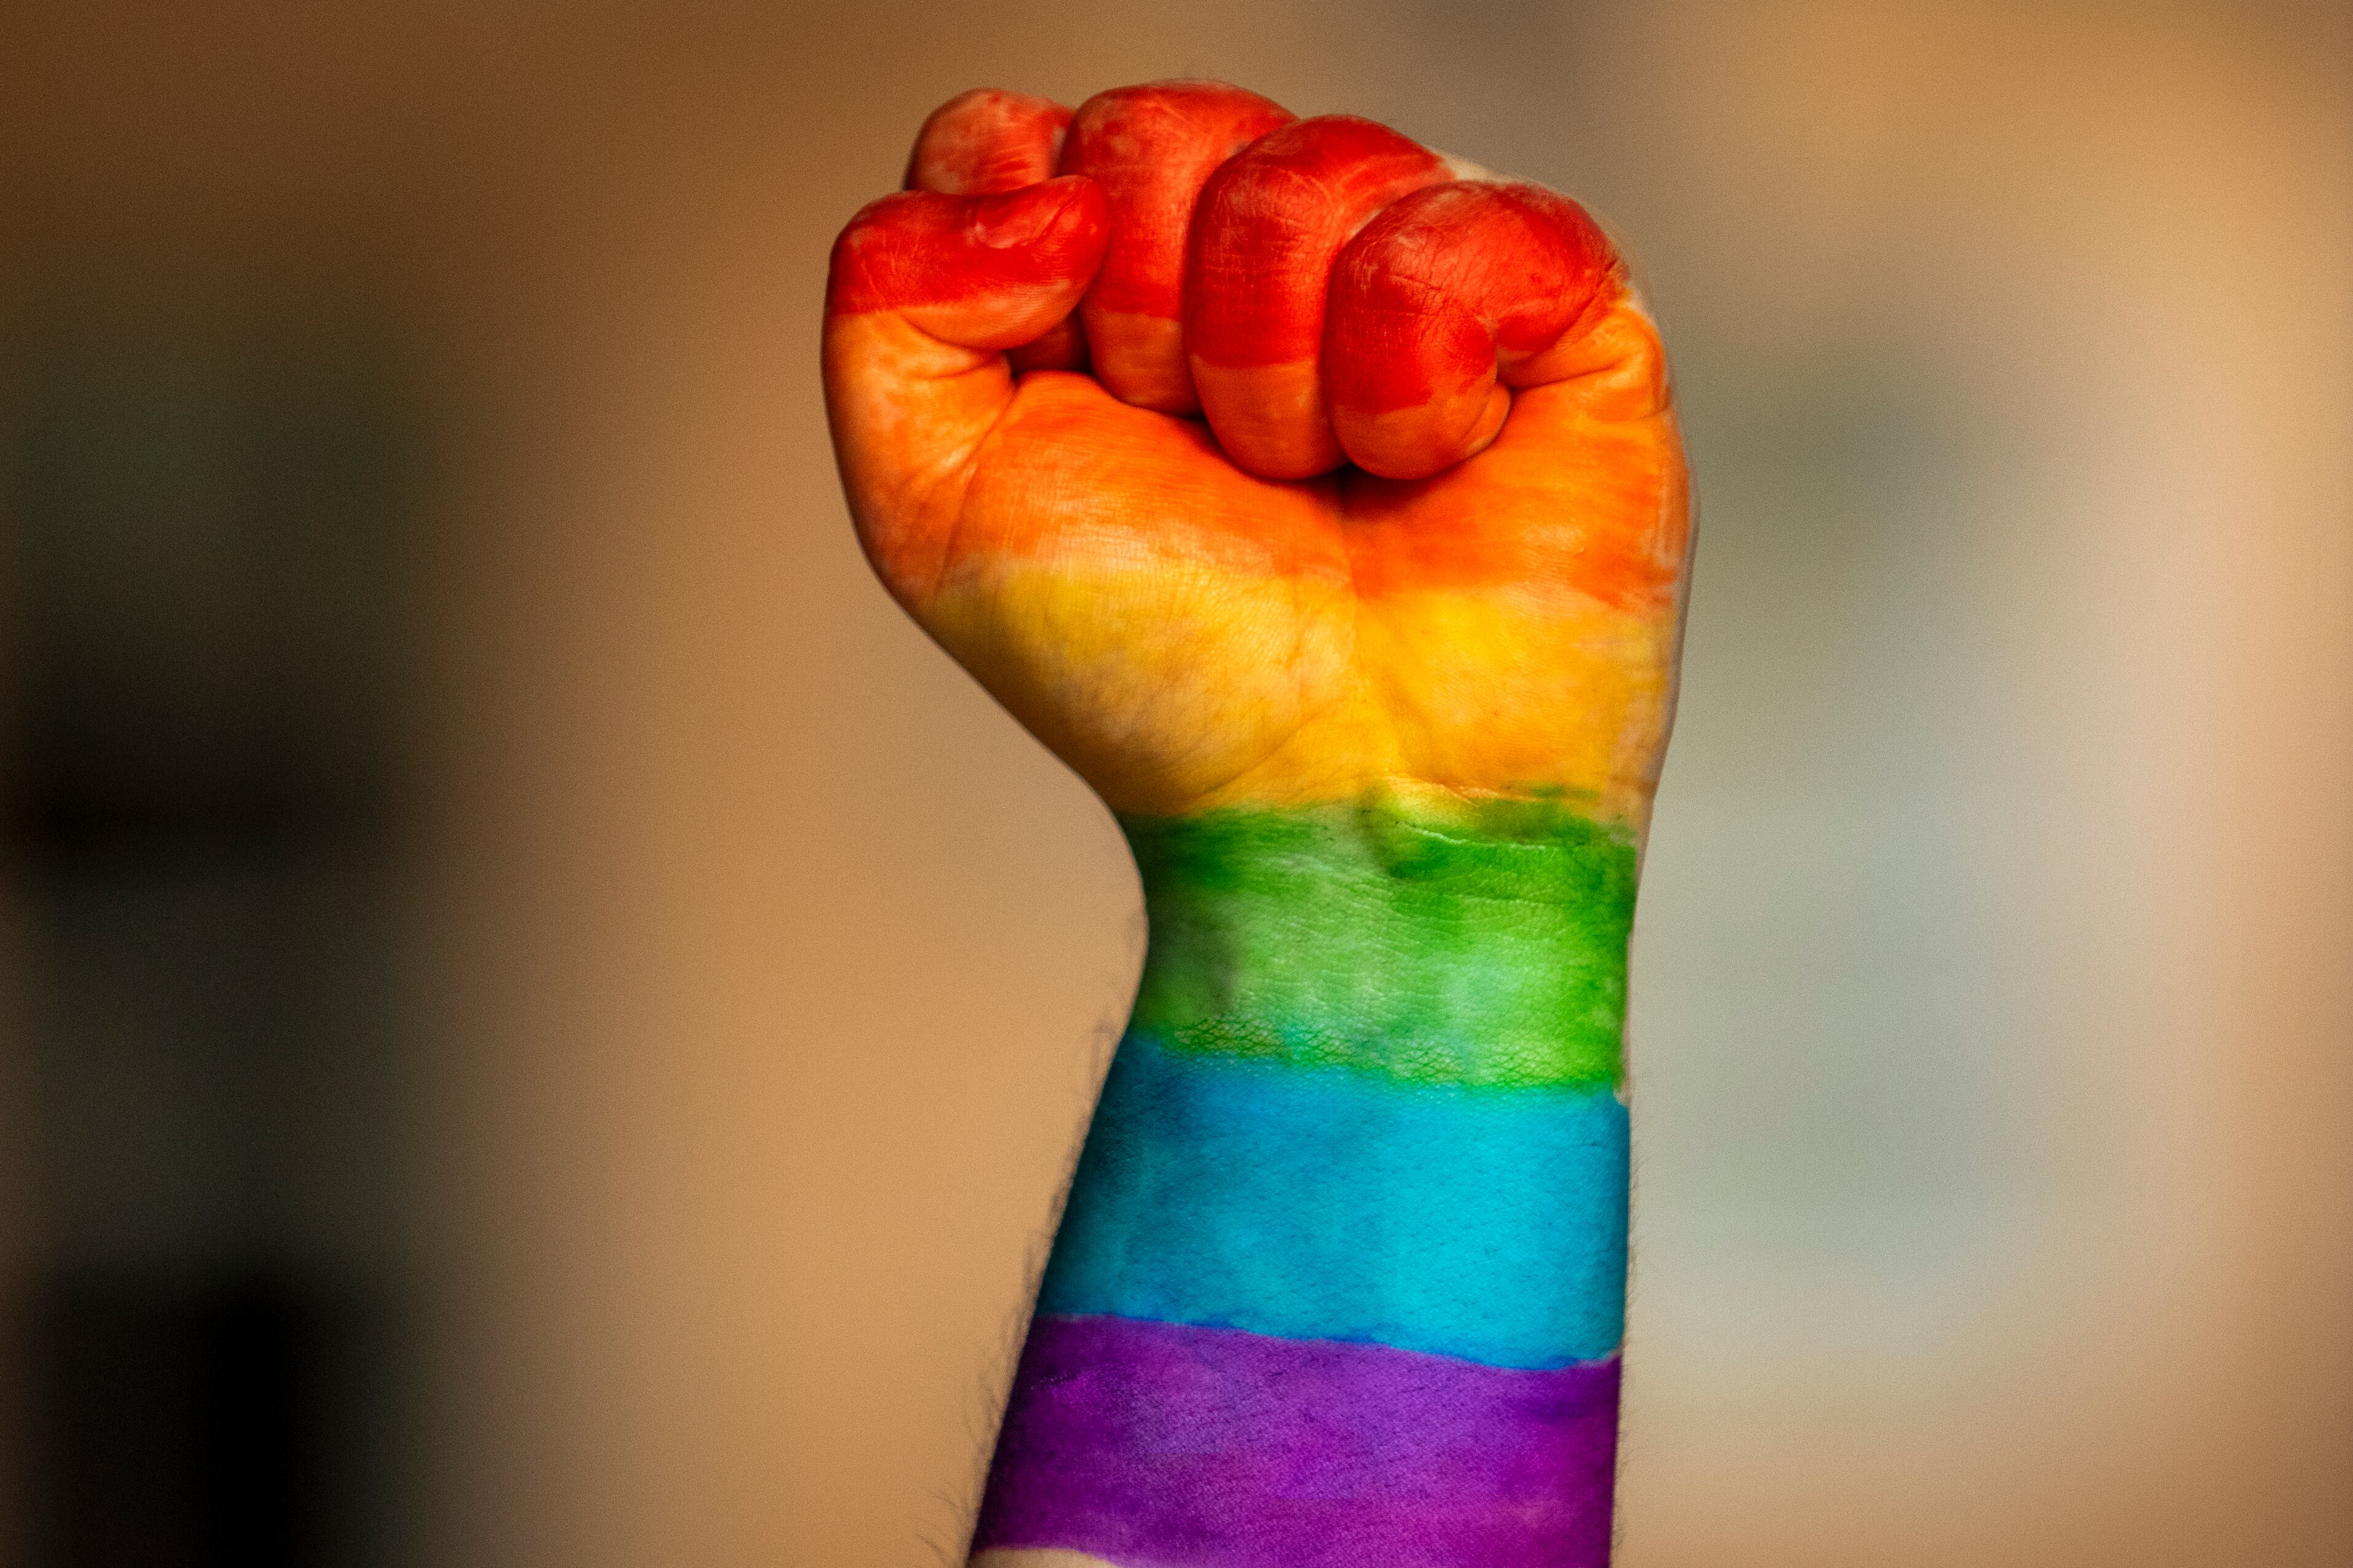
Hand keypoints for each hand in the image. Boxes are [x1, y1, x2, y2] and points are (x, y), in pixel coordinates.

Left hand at [823, 81, 1688, 824]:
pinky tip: (1429, 468)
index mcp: (1102, 285)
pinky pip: (1464, 224)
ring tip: (1316, 486)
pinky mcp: (1560, 300)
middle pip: (1154, 130)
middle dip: (1149, 325)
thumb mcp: (929, 501)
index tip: (1077, 403)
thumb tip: (1041, 175)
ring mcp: (1411, 262)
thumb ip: (889, 292)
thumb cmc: (1150, 671)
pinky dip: (1414, 380)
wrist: (1331, 803)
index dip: (1029, 262)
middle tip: (1209, 467)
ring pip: (1308, 168)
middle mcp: (1255, 252)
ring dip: (1276, 374)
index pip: (1023, 138)